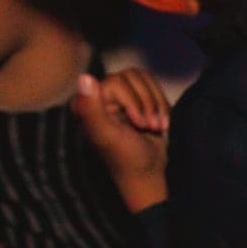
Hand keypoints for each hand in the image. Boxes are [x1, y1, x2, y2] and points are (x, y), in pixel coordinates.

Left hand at [72, 71, 169, 211]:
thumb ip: (92, 109)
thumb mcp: (107, 135)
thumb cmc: (126, 157)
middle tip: (149, 126)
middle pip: (132, 76)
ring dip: (156, 103)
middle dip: (147, 103)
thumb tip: (84, 77)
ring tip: (155, 125)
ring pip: (144, 78)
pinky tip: (160, 121)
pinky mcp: (136, 97)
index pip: (117, 81)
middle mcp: (99, 94)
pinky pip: (152, 84)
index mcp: (87, 102)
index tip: (139, 124)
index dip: (134, 101)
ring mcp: (118, 95)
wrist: (149, 171)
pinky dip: (162, 103)